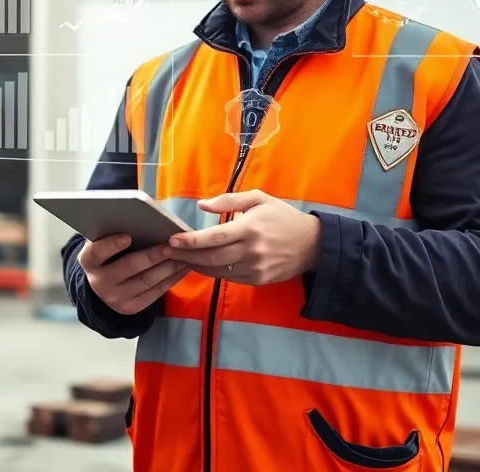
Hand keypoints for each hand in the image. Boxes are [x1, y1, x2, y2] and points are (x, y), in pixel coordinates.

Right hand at [77, 234, 189, 315]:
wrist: (106, 284)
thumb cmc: (110, 253)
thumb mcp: (104, 242)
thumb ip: (114, 231)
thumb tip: (141, 217)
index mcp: (89, 261)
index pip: (96, 252)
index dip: (110, 245)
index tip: (127, 236)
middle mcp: (99, 282)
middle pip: (128, 267)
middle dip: (152, 255)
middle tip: (171, 245)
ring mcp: (114, 298)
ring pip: (146, 280)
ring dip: (168, 267)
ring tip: (184, 255)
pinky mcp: (131, 308)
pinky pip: (155, 293)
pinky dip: (172, 279)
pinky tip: (183, 267)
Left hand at [168, 190, 320, 285]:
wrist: (313, 244)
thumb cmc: (282, 217)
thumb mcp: (258, 199)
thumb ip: (228, 200)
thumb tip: (201, 205)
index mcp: (250, 228)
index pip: (214, 237)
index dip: (191, 241)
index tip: (172, 240)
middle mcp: (251, 251)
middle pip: (212, 258)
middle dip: (187, 256)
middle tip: (167, 253)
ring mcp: (256, 268)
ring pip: (219, 271)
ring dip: (197, 266)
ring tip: (179, 260)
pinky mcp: (259, 280)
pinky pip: (231, 278)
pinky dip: (214, 272)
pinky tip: (202, 266)